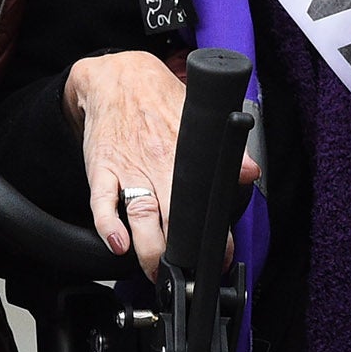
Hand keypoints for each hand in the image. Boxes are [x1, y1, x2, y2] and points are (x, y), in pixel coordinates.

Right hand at [67, 51, 260, 279]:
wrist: (114, 78)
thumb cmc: (157, 99)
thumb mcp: (194, 115)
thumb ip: (222, 148)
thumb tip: (249, 172)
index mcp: (183, 152)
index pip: (204, 198)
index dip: (213, 233)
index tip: (220, 255)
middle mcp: (156, 163)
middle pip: (172, 216)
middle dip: (180, 252)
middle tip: (187, 274)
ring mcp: (127, 168)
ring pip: (139, 216)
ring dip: (147, 250)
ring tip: (156, 273)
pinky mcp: (101, 169)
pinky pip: (101, 202)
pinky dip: (108, 226)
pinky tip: (118, 245)